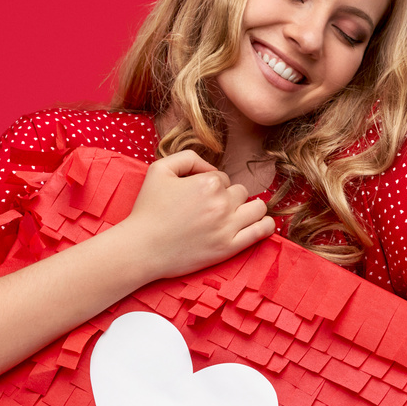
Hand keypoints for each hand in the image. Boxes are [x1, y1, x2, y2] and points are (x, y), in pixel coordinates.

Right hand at [114, 150, 276, 283]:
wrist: (141, 248)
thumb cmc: (147, 209)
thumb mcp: (159, 169)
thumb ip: (188, 157)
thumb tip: (212, 168)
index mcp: (207, 183)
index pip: (223, 178)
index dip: (210, 186)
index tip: (197, 198)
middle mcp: (221, 203)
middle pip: (240, 192)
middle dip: (228, 197)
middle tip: (210, 209)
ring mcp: (227, 227)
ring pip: (258, 208)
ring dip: (249, 208)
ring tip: (236, 215)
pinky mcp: (229, 247)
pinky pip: (263, 230)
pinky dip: (265, 224)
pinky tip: (258, 223)